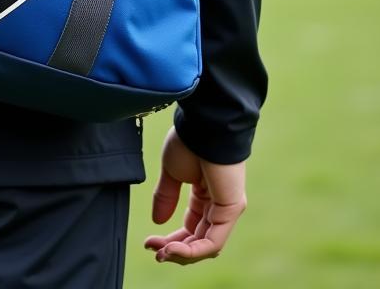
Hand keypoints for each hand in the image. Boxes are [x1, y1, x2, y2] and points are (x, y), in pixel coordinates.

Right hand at [144, 127, 246, 264]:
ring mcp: (226, 208)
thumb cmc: (188, 141)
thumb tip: (157, 221)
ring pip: (205, 245)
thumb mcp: (171, 172)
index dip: (170, 239)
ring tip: (161, 253)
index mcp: (205, 194)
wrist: (203, 125)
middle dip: (173, 248)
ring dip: (181, 253)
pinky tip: (172, 249)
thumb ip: (166, 196)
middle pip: (197, 239)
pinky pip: (213, 241)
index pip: (190, 227)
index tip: (148, 243)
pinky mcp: (231, 209)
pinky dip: (192, 250)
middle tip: (153, 250)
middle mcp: (218, 204)